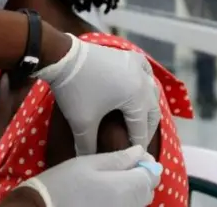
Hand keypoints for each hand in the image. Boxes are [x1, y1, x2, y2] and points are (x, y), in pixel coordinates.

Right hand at [19, 146, 160, 206]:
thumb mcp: (88, 163)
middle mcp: (128, 206)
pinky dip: (125, 200)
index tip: (137, 155)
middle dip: (142, 176)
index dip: (148, 164)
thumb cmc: (63, 182)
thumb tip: (140, 152)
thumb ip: (118, 158)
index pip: (151, 176)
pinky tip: (108, 193)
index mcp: (125, 187)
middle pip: (148, 191)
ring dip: (134, 189)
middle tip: (125, 165)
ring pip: (139, 202)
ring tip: (115, 178)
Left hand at [34, 34, 160, 154]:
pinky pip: (146, 71)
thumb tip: (87, 160)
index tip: (136, 158)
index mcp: (137, 98)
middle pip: (153, 111)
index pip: (141, 129)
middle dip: (147, 128)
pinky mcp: (129, 56)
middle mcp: (143, 82)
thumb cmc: (75, 90)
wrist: (64, 57)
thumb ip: (87, 146)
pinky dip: (147, 82)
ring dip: (149, 107)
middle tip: (138, 142)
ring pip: (152, 91)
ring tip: (141, 119)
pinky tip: (142, 87)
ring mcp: (138, 66)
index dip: (137, 145)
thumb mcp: (82, 122)